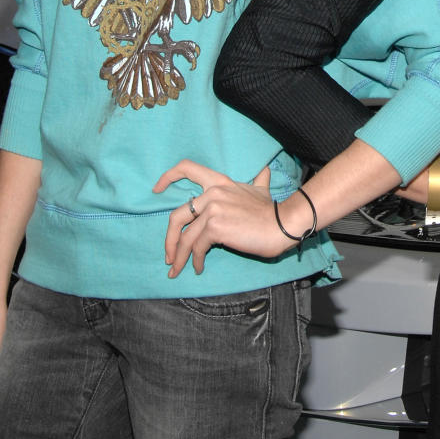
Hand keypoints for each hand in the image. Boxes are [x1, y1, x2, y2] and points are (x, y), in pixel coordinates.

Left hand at [154, 159, 286, 275]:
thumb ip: (259, 180)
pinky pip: (197, 247)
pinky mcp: (215, 228)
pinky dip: (196, 261)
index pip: (187, 168)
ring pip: (185, 237)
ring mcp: (213, 210)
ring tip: (177, 270)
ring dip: (179, 257)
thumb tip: (264, 171)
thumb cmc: (272, 210)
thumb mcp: (261, 190)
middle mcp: (212, 193)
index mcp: (219, 182)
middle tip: (169, 255)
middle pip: (176, 215)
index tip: (156, 189)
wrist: (283, 224)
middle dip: (169, 239)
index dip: (167, 177)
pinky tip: (199, 268)